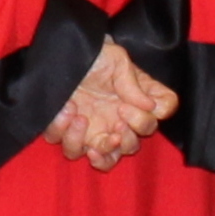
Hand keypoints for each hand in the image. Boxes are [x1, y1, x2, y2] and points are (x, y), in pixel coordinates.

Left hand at [46, 42, 178, 170]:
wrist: (62, 54)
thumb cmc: (94, 56)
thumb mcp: (116, 61)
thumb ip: (133, 83)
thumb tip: (150, 106)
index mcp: (133, 104)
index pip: (152, 123)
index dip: (145, 121)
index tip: (126, 106)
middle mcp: (116, 122)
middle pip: (132, 148)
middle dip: (126, 140)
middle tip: (116, 122)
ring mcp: (93, 132)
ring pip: (104, 160)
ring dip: (96, 147)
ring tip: (82, 119)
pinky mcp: (69, 134)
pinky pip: (72, 150)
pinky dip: (68, 135)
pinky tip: (65, 111)